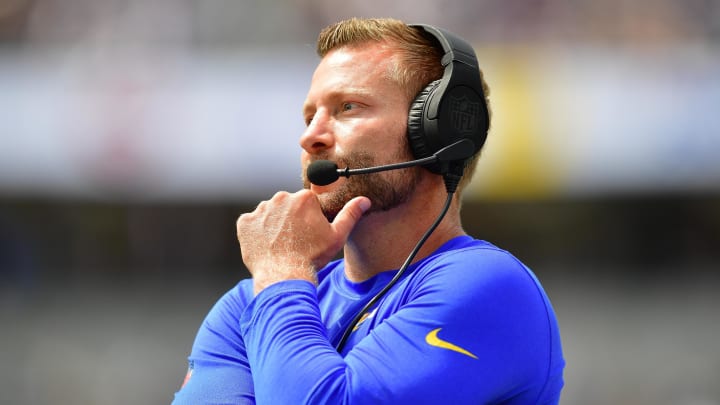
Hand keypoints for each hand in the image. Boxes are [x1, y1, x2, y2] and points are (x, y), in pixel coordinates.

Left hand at [236, 190, 370, 294]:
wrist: (284, 277)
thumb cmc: (312, 258)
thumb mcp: (337, 237)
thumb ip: (350, 214)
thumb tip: (364, 200)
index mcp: (303, 198)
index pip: (307, 204)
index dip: (310, 220)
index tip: (309, 235)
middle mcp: (280, 198)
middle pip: (287, 206)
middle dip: (291, 220)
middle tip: (296, 242)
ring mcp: (260, 210)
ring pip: (270, 214)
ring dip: (274, 225)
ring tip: (281, 246)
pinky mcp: (244, 223)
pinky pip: (252, 223)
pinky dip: (257, 233)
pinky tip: (266, 246)